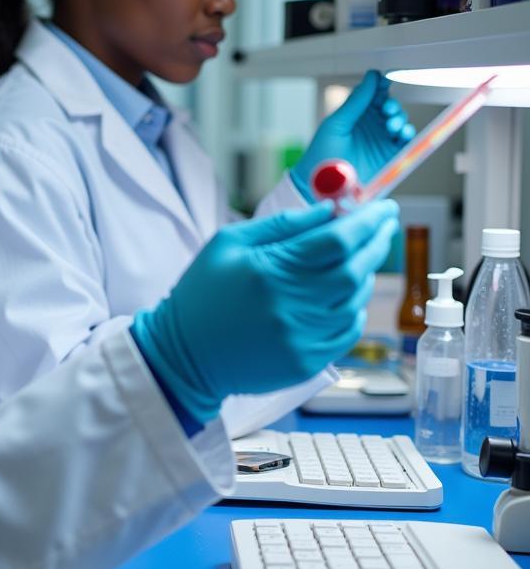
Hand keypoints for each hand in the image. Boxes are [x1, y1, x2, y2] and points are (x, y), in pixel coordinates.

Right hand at [131, 200, 398, 423]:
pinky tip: (343, 295)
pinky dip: (355, 307)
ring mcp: (302, 338)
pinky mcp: (307, 362)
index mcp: (269, 271)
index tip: (383, 206)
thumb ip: (281, 224)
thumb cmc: (202, 292)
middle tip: (383, 225)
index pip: (337, 240)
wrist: (184, 354)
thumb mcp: (229, 242)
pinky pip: (349, 330)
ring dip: (365, 273)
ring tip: (357, 258)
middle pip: (356, 268)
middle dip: (376, 242)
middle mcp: (290, 306)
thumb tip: (330, 209)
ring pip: (357, 300)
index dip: (367, 220)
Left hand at [292, 71, 414, 199]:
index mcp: (356, 114)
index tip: (385, 80)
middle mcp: (370, 125)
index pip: (373, 94)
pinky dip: (407, 135)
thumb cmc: (322, 154)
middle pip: (389, 107)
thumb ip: (355, 102)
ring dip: (399, 119)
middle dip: (391, 106)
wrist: (321, 184)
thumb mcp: (337, 124)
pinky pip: (405, 142)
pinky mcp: (389, 156)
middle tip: (387, 111)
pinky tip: (401, 134)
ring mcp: (380, 140)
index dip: (381, 86)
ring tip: (392, 126)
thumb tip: (372, 78)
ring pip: (399, 122)